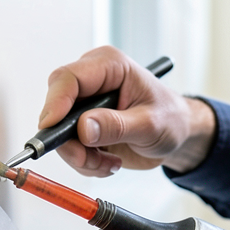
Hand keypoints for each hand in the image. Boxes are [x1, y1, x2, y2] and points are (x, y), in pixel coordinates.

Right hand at [38, 46, 215, 176]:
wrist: (176, 135)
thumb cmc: (171, 119)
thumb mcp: (150, 124)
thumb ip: (117, 126)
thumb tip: (84, 128)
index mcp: (109, 66)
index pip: (68, 78)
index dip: (55, 103)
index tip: (52, 128)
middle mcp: (92, 82)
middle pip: (56, 107)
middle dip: (69, 141)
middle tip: (88, 160)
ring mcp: (84, 105)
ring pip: (60, 134)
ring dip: (81, 157)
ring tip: (108, 163)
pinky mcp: (82, 125)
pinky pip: (69, 147)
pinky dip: (86, 162)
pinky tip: (108, 161)